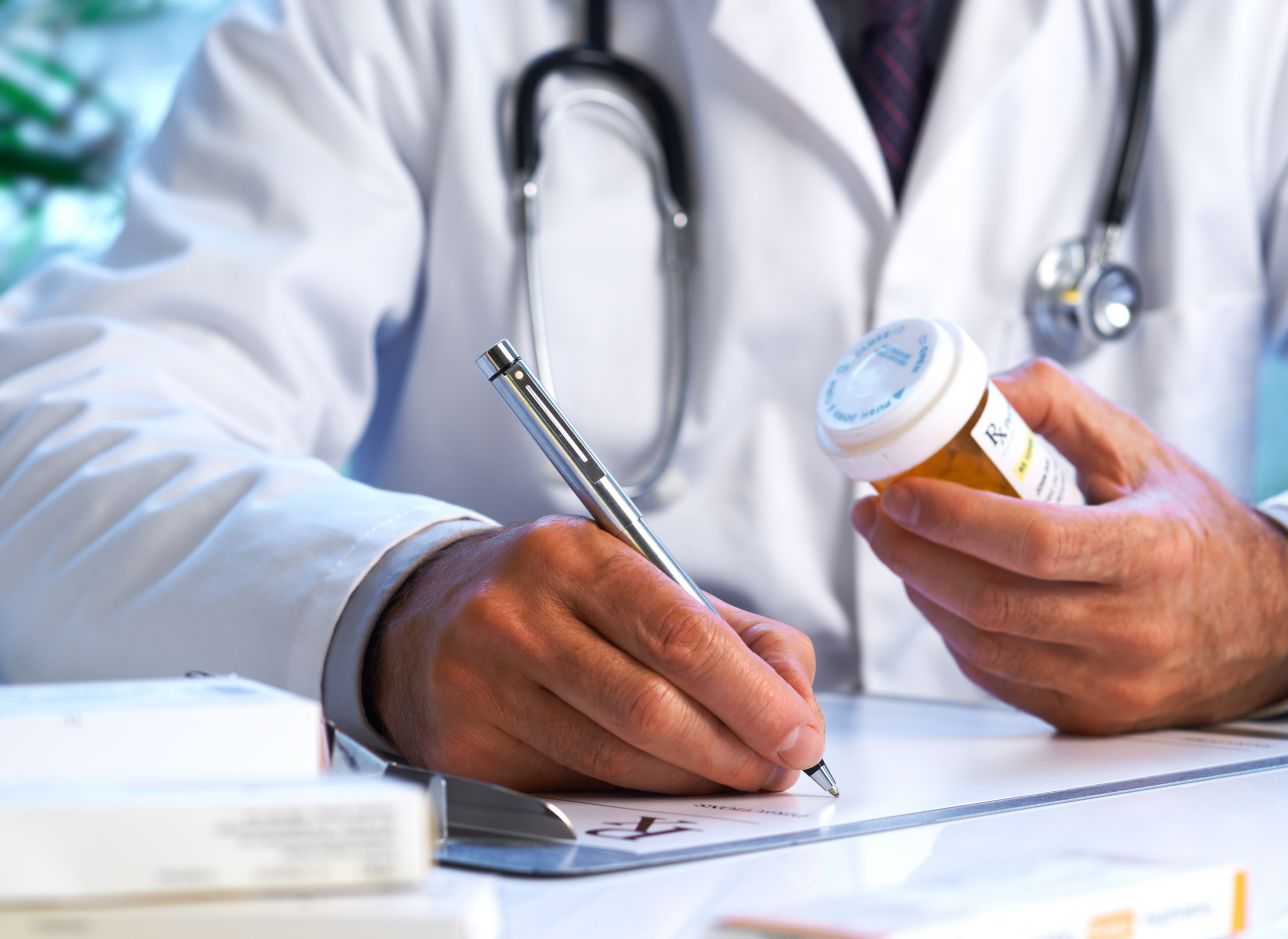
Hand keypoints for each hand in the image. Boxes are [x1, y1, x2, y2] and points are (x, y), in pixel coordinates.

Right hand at [369, 518, 825, 792]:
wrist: (423, 612)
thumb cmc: (550, 594)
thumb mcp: (635, 576)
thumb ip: (727, 630)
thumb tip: (794, 695)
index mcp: (574, 555)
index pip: (679, 634)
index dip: (751, 695)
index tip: (800, 731)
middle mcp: (519, 615)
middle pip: (649, 707)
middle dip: (734, 749)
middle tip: (779, 768)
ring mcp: (483, 685)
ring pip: (613, 760)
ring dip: (692, 781)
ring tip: (735, 778)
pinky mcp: (465, 747)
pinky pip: (571, 788)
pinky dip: (631, 796)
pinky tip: (662, 785)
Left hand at [852, 359, 1287, 733]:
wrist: (1270, 625)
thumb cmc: (1197, 529)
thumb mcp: (1144, 450)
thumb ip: (1060, 407)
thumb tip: (978, 389)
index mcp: (1152, 552)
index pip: (1032, 542)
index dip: (951, 518)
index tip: (898, 491)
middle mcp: (1132, 629)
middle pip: (991, 601)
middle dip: (911, 554)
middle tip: (876, 514)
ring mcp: (1110, 684)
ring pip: (983, 644)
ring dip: (924, 592)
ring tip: (898, 545)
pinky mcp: (1090, 717)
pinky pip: (998, 676)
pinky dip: (955, 632)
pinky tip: (940, 591)